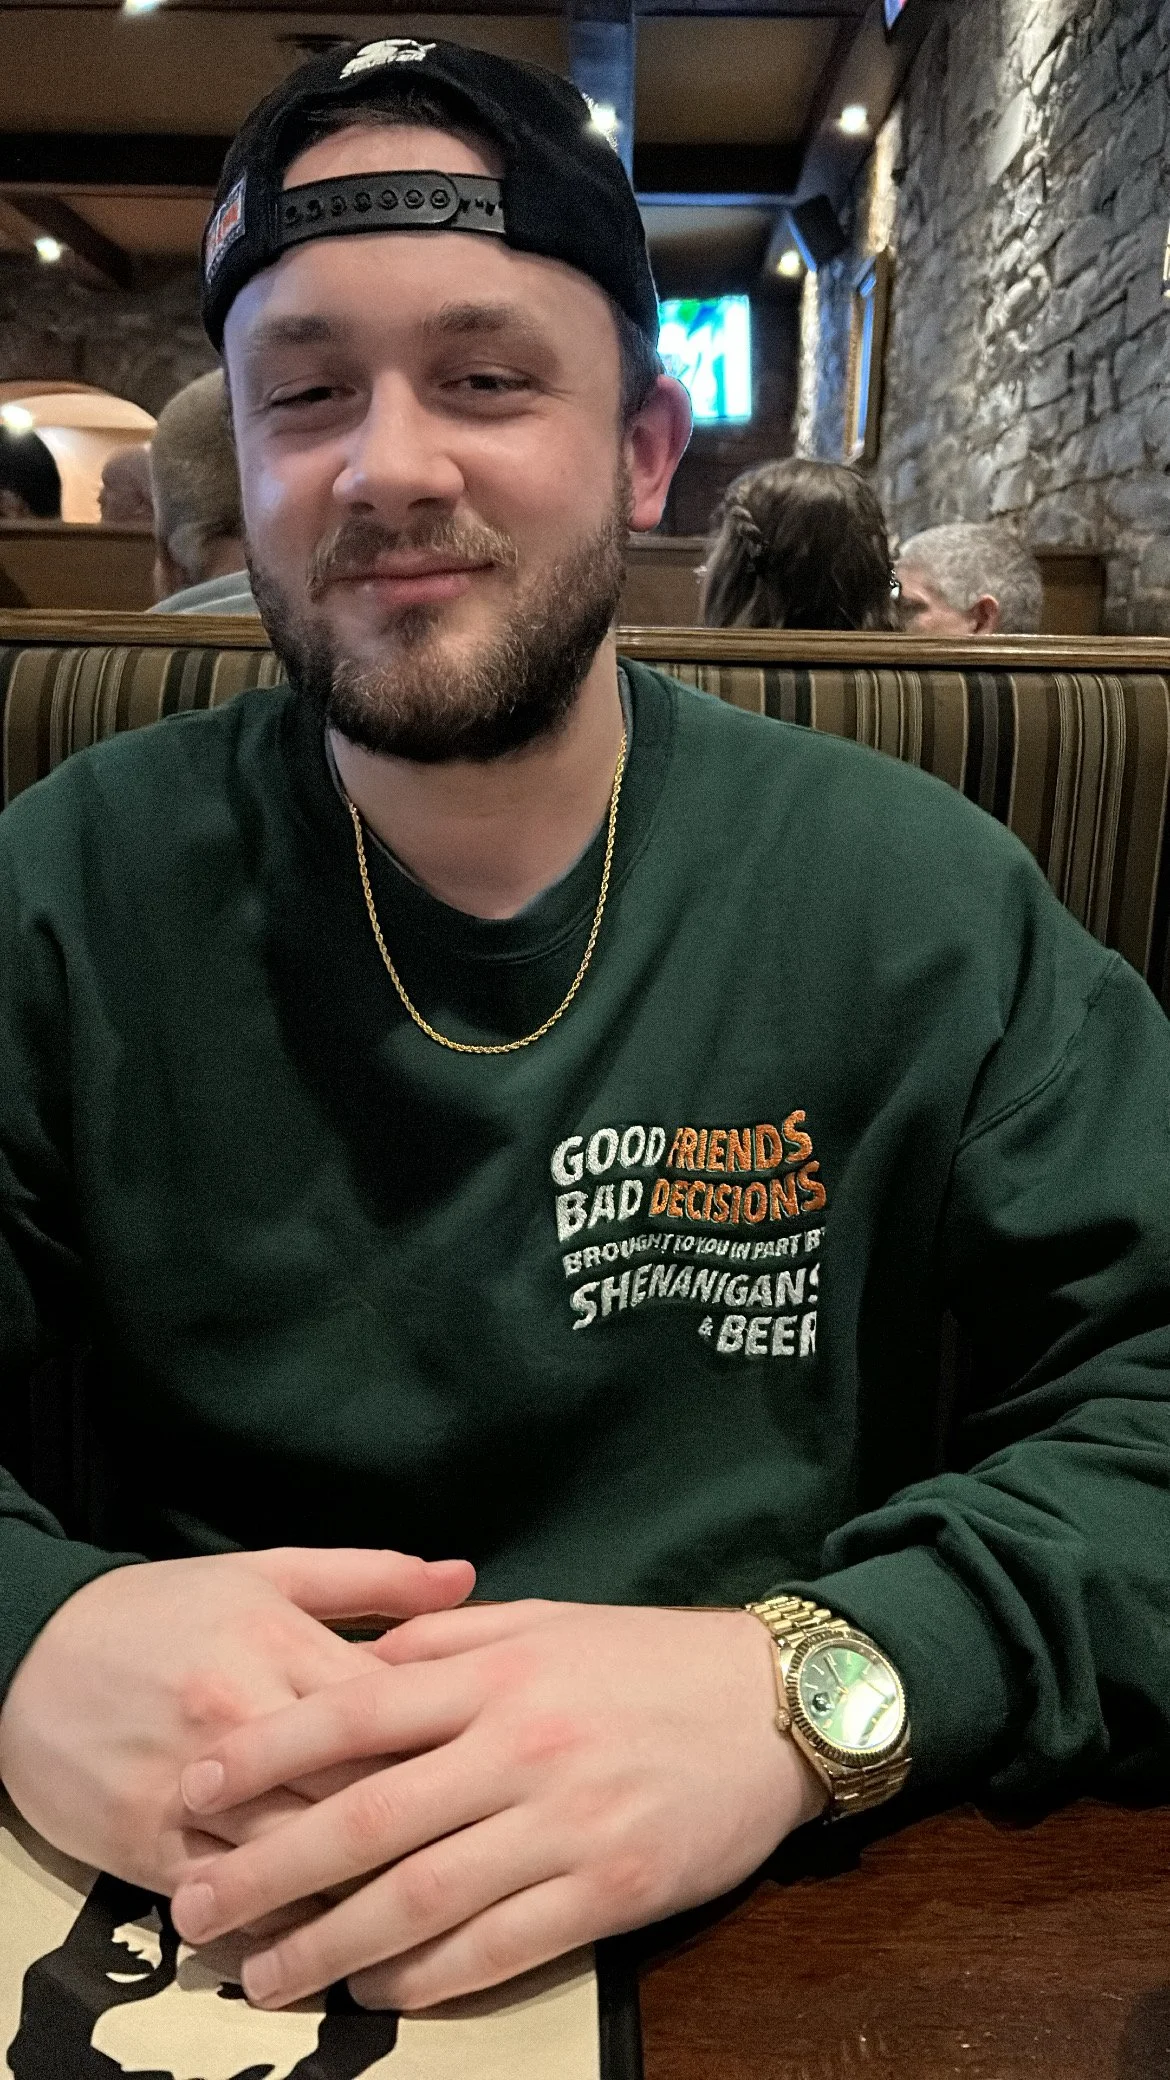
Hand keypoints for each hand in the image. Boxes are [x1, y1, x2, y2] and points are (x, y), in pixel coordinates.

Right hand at [0, 1546, 473, 1893]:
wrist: (32, 1651)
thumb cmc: (165, 1610)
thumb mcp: (268, 1574)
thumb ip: (373, 1578)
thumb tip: (467, 1577)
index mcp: (277, 1644)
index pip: (390, 1709)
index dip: (450, 1742)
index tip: (493, 1764)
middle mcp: (238, 1718)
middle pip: (354, 1790)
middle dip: (421, 1823)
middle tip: (477, 1848)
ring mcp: (190, 1790)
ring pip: (298, 1858)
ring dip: (361, 1889)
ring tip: (422, 1907)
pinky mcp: (147, 1845)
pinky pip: (231, 1902)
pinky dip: (283, 1924)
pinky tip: (327, 1936)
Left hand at [169, 1600, 827, 2010]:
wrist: (777, 1706)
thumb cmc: (650, 1660)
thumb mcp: (545, 1621)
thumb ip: (446, 1640)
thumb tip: (357, 1666)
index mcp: (496, 1673)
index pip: (353, 1713)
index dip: (265, 1754)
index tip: (194, 1790)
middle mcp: (519, 1747)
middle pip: (368, 1818)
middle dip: (269, 1870)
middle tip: (197, 1910)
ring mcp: (565, 1824)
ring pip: (422, 1897)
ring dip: (331, 1946)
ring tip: (266, 1977)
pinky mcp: (610, 1892)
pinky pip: (500, 1947)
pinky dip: (429, 1979)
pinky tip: (379, 1994)